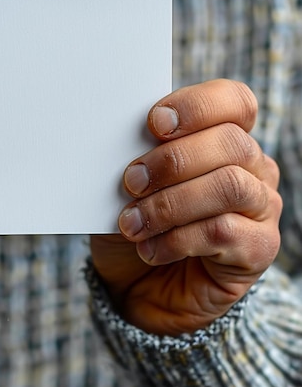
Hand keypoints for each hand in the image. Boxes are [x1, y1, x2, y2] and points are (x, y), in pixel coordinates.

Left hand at [90, 79, 281, 335]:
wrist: (138, 285)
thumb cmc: (135, 222)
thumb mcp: (129, 184)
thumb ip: (138, 156)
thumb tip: (125, 142)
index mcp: (223, 138)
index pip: (234, 102)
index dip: (197, 105)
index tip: (154, 122)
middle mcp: (252, 168)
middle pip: (230, 143)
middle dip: (172, 160)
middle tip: (130, 181)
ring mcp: (261, 208)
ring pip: (229, 186)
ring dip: (170, 203)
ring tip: (132, 222)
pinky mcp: (258, 249)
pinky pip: (222, 233)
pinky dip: (176, 239)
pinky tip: (148, 248)